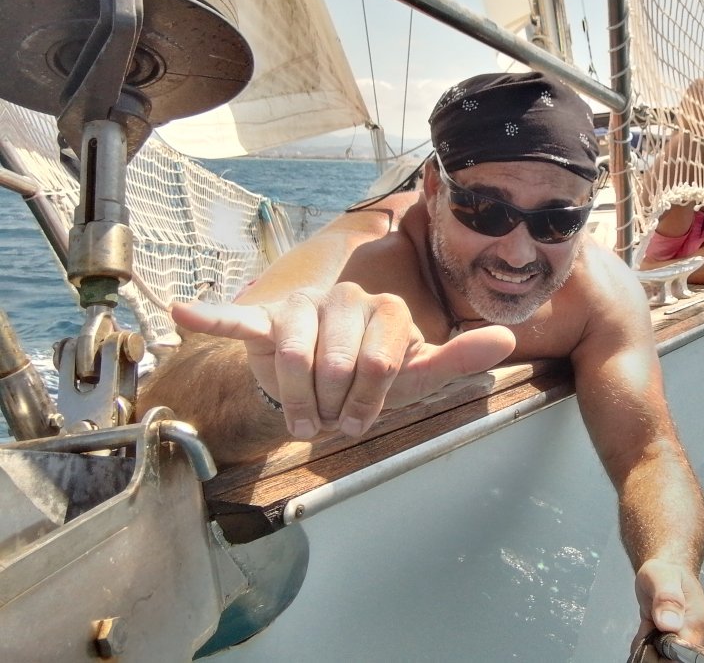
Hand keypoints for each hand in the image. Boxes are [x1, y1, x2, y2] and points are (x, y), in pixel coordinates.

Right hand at [171, 283, 514, 440]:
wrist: (321, 386)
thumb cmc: (373, 381)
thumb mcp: (418, 377)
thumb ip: (459, 358)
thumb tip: (507, 337)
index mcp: (388, 309)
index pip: (383, 365)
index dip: (371, 404)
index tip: (364, 419)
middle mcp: (347, 298)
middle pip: (339, 366)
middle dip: (335, 407)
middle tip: (333, 416)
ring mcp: (304, 306)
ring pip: (296, 359)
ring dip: (299, 403)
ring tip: (305, 416)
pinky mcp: (265, 320)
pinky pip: (238, 318)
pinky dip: (212, 317)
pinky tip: (184, 312)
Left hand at [630, 558, 703, 658]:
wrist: (670, 574)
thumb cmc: (665, 573)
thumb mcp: (660, 577)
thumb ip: (665, 597)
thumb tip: (669, 624)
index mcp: (701, 622)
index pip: (682, 655)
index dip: (660, 651)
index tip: (651, 631)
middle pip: (675, 662)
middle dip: (655, 650)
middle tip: (649, 625)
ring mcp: (701, 647)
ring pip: (669, 662)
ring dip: (653, 650)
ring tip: (651, 626)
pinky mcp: (692, 652)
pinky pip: (667, 661)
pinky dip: (654, 651)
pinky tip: (653, 633)